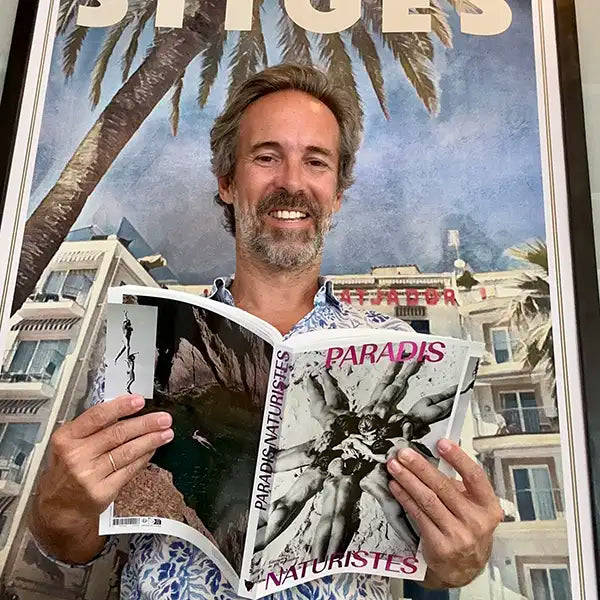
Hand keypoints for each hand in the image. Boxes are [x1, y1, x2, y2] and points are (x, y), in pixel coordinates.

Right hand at [30, 394, 172, 562]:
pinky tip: (152, 450)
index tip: (139, 401)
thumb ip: (94, 427)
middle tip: (164, 419)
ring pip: (127, 452)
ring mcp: (89, 475)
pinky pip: (129, 470)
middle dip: (145, 424)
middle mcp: (76, 456)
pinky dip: (143, 458)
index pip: (97, 417)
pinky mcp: (102, 492)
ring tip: (166, 433)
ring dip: (150, 441)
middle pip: (117, 434)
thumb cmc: (68, 469)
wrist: (58, 507)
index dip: (120, 407)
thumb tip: (127, 410)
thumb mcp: (70, 444)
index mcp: (67, 438)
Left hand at [386, 439, 502, 587]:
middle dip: (420, 467)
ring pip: (428, 500)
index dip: (458, 458)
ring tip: (395, 467)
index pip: (474, 476)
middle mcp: (476, 521)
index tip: (442, 443)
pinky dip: (405, 498)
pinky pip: (418, 514)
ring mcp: (458, 535)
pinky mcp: (440, 545)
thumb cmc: (468, 531)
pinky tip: (397, 487)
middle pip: (444, 487)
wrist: (464, 568)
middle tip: (404, 454)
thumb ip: (458, 486)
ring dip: (408, 480)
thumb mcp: (473, 508)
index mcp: (488, 506)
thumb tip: (433, 459)